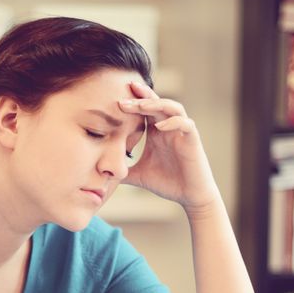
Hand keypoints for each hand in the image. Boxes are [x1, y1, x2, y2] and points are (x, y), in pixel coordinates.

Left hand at [118, 81, 221, 213]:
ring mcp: (182, 132)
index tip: (113, 100)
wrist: (189, 196)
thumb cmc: (168, 183)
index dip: (131, 102)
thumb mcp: (138, 175)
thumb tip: (100, 174)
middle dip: (140, 97)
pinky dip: (173, 122)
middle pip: (156, 102)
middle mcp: (169, 127)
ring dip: (156, 104)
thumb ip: (122, 170)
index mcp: (156, 132)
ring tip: (140, 106)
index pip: (144, 109)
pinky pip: (186, 123)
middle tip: (123, 96)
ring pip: (172, 107)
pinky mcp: (193, 140)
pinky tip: (159, 127)